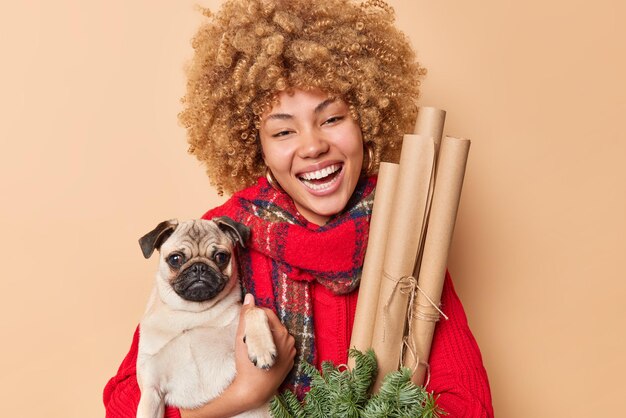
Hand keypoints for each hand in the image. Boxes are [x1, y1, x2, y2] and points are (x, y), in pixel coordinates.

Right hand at [179, 295, 294, 417]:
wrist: (254, 390)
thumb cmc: (247, 363)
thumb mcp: (243, 338)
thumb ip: (247, 315)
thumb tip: (249, 297)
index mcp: (279, 331)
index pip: (268, 313)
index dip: (256, 314)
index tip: (247, 321)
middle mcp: (289, 339)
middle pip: (274, 324)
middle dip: (262, 326)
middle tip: (249, 335)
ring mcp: (291, 350)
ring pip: (278, 335)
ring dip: (268, 336)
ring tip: (256, 345)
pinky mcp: (291, 360)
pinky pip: (283, 347)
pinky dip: (274, 347)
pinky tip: (264, 354)